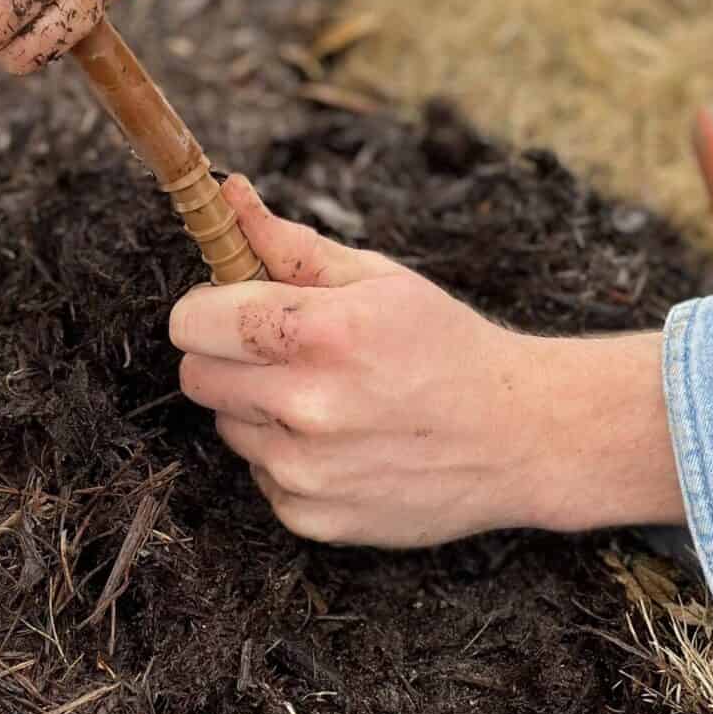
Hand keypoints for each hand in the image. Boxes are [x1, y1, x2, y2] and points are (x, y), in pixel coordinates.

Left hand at [169, 178, 684, 545]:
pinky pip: (262, 476)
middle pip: (196, 376)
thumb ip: (290, 245)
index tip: (231, 308)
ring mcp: (306, 470)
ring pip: (228, 427)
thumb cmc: (448, 347)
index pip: (192, 322)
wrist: (520, 437)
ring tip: (328, 399)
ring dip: (259, 410)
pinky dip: (288, 459)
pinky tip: (345, 443)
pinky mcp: (311, 517)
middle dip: (226, 357)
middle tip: (283, 352)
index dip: (207, 310)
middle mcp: (306, 406)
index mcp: (321, 333)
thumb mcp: (379, 278)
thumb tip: (228, 197)